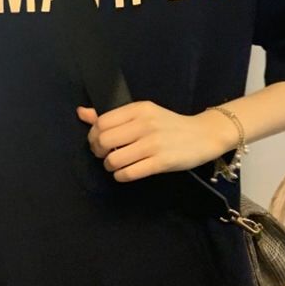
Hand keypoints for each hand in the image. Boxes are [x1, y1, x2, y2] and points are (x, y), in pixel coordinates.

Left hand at [76, 100, 233, 181]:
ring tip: (116, 165)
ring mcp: (154, 144)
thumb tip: (81, 113)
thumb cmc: (169, 125)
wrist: (204, 135)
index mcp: (139, 109)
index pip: (102, 122)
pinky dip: (121, 176)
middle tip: (105, 155)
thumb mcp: (143, 114)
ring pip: (114, 160)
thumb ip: (112, 116)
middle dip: (98, 152)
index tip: (98, 142)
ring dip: (109, 166)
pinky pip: (129, 173)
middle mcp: (145, 124)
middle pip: (104, 141)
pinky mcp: (162, 162)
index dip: (93, 135)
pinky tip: (125, 173)